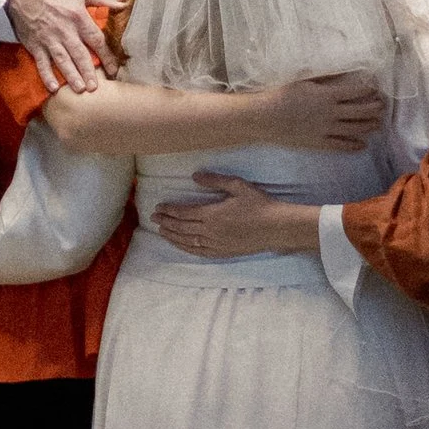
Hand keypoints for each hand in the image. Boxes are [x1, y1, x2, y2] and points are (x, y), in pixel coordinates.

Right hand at [7, 0, 122, 93]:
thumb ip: (101, 0)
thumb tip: (122, 5)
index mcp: (78, 17)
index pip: (96, 39)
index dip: (106, 55)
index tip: (114, 69)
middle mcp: (64, 30)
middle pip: (79, 54)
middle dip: (88, 71)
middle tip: (96, 87)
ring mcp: (48, 39)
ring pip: (62, 61)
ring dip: (71, 76)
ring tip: (80, 90)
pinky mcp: (35, 45)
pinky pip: (42, 63)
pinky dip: (47, 75)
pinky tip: (54, 88)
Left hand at [152, 174, 321, 257]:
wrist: (275, 228)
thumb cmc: (259, 204)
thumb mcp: (238, 186)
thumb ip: (215, 181)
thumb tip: (194, 176)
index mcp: (213, 214)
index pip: (184, 213)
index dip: (169, 210)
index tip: (158, 207)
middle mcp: (211, 231)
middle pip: (182, 227)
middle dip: (166, 222)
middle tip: (153, 218)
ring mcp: (216, 244)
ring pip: (187, 241)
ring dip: (172, 236)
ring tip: (161, 231)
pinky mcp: (222, 252)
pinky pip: (198, 252)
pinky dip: (185, 248)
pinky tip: (179, 245)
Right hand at [268, 69, 388, 149]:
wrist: (264, 118)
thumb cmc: (281, 94)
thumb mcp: (304, 80)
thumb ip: (326, 78)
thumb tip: (345, 73)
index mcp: (328, 95)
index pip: (356, 92)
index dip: (369, 90)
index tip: (376, 88)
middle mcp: (331, 114)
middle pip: (361, 111)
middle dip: (375, 108)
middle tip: (383, 105)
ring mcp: (326, 131)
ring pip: (355, 129)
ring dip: (369, 126)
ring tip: (378, 123)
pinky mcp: (319, 144)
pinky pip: (341, 146)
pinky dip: (354, 146)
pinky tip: (362, 145)